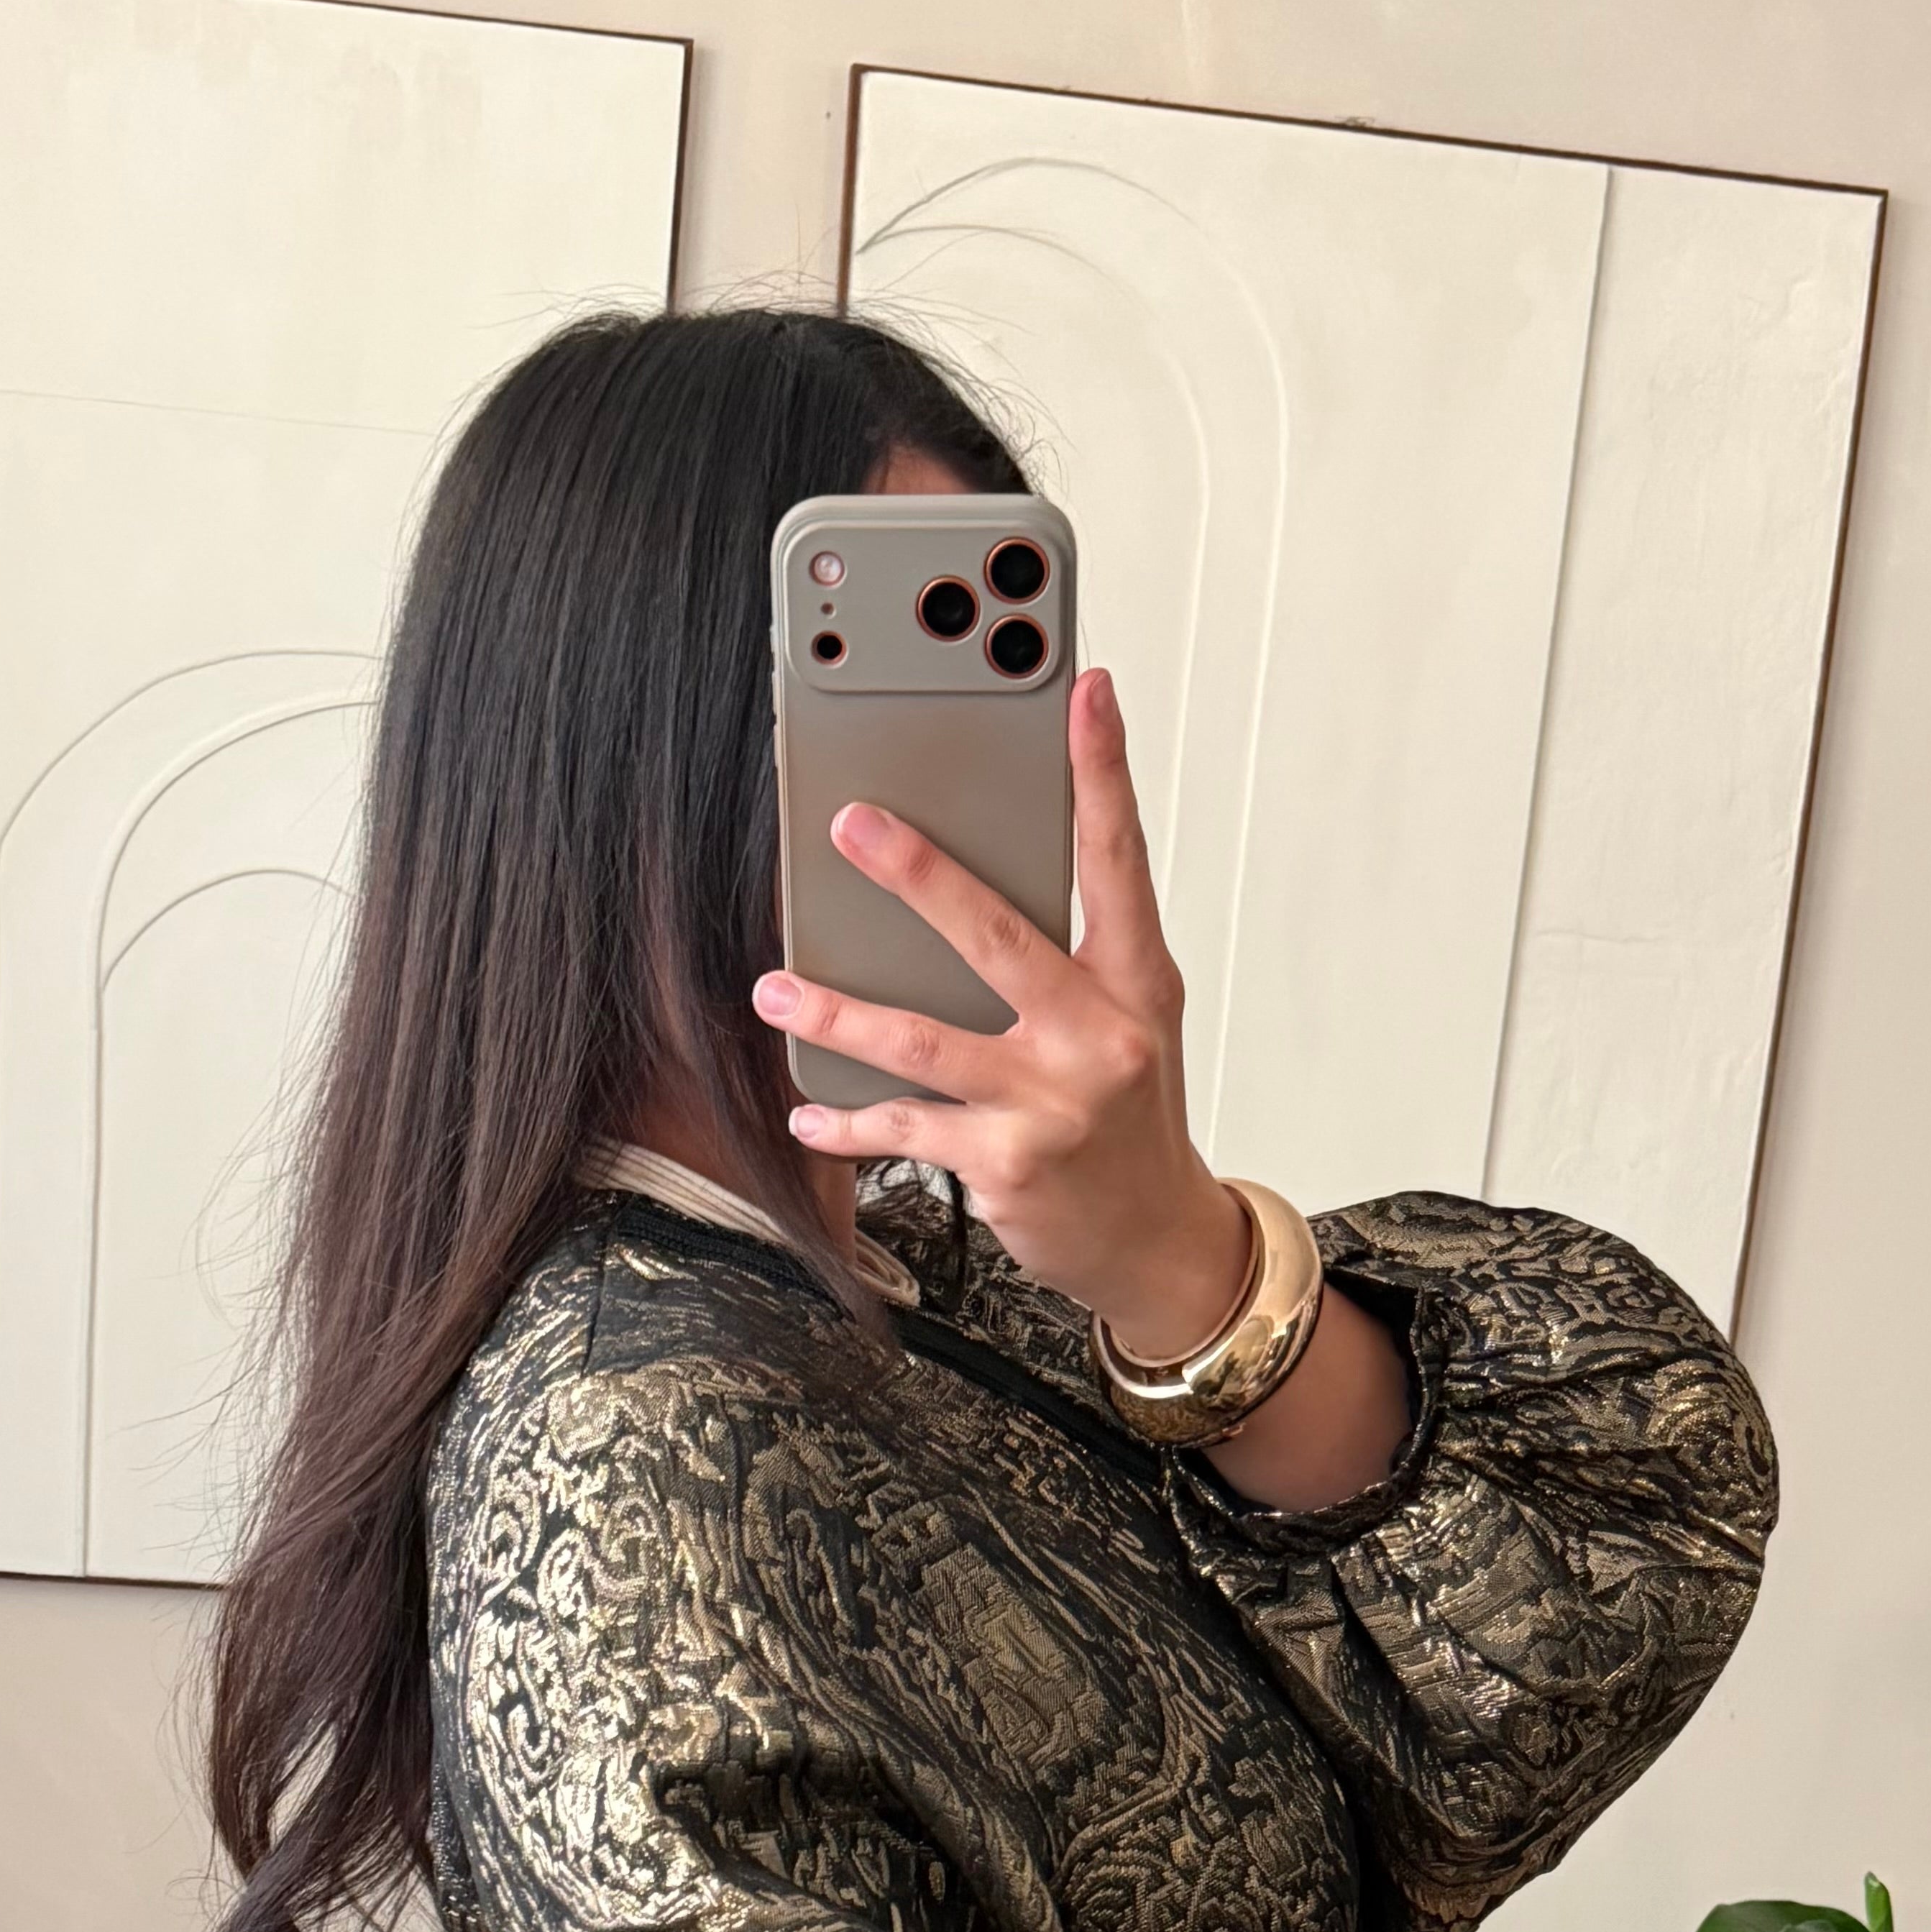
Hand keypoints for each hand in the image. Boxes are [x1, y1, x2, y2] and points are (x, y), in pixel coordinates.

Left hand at [752, 667, 1249, 1355]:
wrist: (1155, 1241)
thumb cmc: (1130, 1116)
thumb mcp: (1126, 1022)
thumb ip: (1069, 956)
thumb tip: (965, 888)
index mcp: (1135, 981)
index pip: (1119, 858)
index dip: (1103, 770)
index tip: (1085, 690)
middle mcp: (1098, 1035)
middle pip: (996, 935)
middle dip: (919, 873)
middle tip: (852, 824)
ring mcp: (1049, 1102)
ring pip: (921, 1041)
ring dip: (837, 1011)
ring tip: (775, 987)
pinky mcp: (1002, 1164)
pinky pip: (904, 1128)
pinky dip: (849, 1121)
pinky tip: (809, 1108)